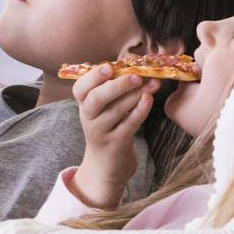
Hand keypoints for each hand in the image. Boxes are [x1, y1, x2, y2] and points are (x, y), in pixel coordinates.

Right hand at [71, 63, 157, 207]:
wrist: (105, 167)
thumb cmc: (107, 130)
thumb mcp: (101, 110)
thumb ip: (110, 90)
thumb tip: (134, 66)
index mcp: (83, 105)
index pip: (80, 88)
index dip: (93, 76)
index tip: (109, 66)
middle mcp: (88, 117)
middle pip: (96, 98)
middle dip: (117, 85)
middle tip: (137, 76)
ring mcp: (101, 132)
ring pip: (116, 110)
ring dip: (135, 95)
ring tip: (152, 84)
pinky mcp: (116, 143)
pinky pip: (129, 124)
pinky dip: (140, 110)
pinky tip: (149, 99)